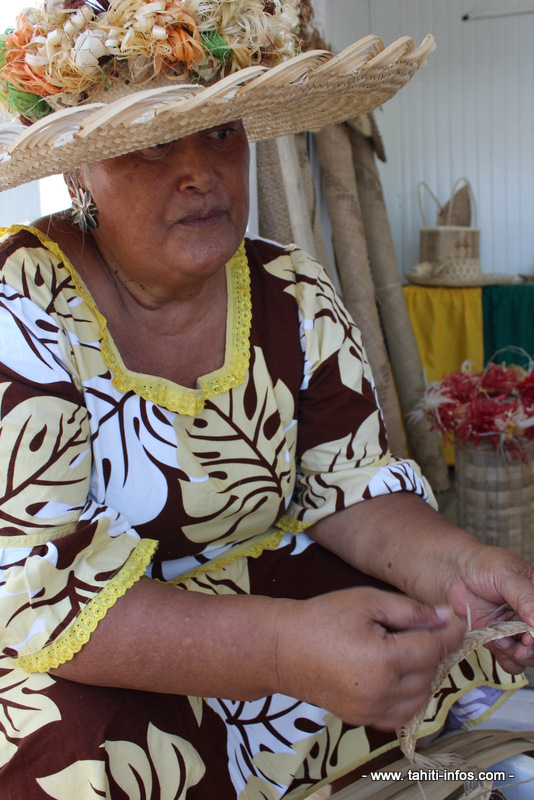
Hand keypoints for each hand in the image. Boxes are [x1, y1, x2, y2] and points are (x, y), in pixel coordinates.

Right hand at [273, 587, 464, 730]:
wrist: (283, 649)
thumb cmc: (322, 618)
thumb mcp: (366, 601)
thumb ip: (410, 611)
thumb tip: (445, 616)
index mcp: (383, 660)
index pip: (433, 648)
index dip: (448, 632)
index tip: (457, 620)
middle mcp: (381, 692)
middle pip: (429, 672)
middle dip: (434, 649)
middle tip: (426, 628)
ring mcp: (371, 710)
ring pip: (420, 698)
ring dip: (425, 674)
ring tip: (411, 650)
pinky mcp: (362, 719)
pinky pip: (401, 714)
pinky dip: (410, 697)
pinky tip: (400, 674)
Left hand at [445, 541, 533, 673]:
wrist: (455, 573)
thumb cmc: (482, 565)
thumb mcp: (506, 575)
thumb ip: (524, 596)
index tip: (530, 633)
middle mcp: (531, 616)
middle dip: (533, 646)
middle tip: (522, 643)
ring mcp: (517, 630)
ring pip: (530, 655)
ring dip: (521, 655)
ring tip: (505, 642)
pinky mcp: (500, 641)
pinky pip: (512, 661)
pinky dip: (508, 659)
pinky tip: (498, 645)